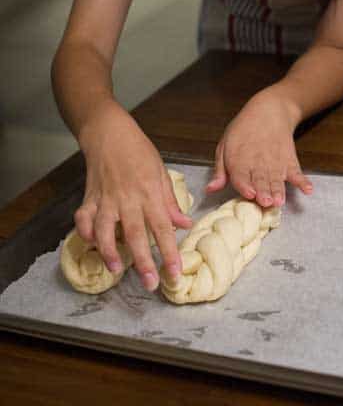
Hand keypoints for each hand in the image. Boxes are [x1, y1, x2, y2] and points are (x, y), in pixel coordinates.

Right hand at [75, 99, 192, 290]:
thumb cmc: (138, 151)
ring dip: (109, 251)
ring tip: (116, 269)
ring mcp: (105, 199)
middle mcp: (127, 198)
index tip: (174, 272)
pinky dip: (85, 233)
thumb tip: (184, 224)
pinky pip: (84, 219)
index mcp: (149, 192)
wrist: (109, 133)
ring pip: (104, 230)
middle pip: (135, 234)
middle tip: (150, 284)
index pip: (162, 227)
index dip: (169, 251)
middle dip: (143, 261)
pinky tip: (90, 244)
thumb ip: (170, 201)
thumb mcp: (161, 171)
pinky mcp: (89, 198)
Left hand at [205, 87, 312, 207]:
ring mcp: (276, 163)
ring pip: (277, 179)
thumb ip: (220, 170)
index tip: (249, 193)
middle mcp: (258, 163)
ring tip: (279, 200)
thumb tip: (210, 189)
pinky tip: (307, 189)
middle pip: (260, 180)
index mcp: (239, 159)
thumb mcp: (225, 146)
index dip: (245, 185)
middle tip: (265, 202)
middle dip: (263, 192)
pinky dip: (303, 182)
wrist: (269, 111)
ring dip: (278, 190)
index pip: (241, 174)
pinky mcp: (289, 161)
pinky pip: (297, 173)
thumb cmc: (243, 131)